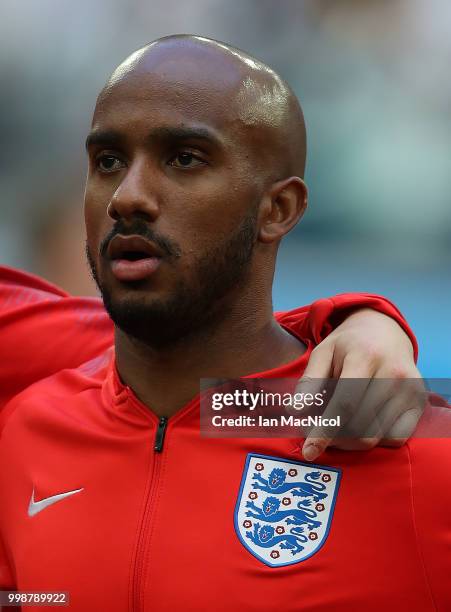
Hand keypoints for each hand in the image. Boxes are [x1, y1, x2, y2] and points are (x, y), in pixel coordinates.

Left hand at [296, 308, 424, 460]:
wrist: (385, 332)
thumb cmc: (348, 345)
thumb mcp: (323, 352)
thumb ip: (309, 382)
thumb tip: (294, 412)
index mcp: (366, 356)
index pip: (345, 405)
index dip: (325, 431)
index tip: (308, 451)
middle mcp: (393, 373)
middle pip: (360, 426)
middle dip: (334, 438)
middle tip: (318, 433)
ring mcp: (411, 390)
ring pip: (376, 437)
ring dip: (350, 441)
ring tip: (337, 426)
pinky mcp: (420, 404)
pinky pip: (395, 439)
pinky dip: (374, 440)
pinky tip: (361, 426)